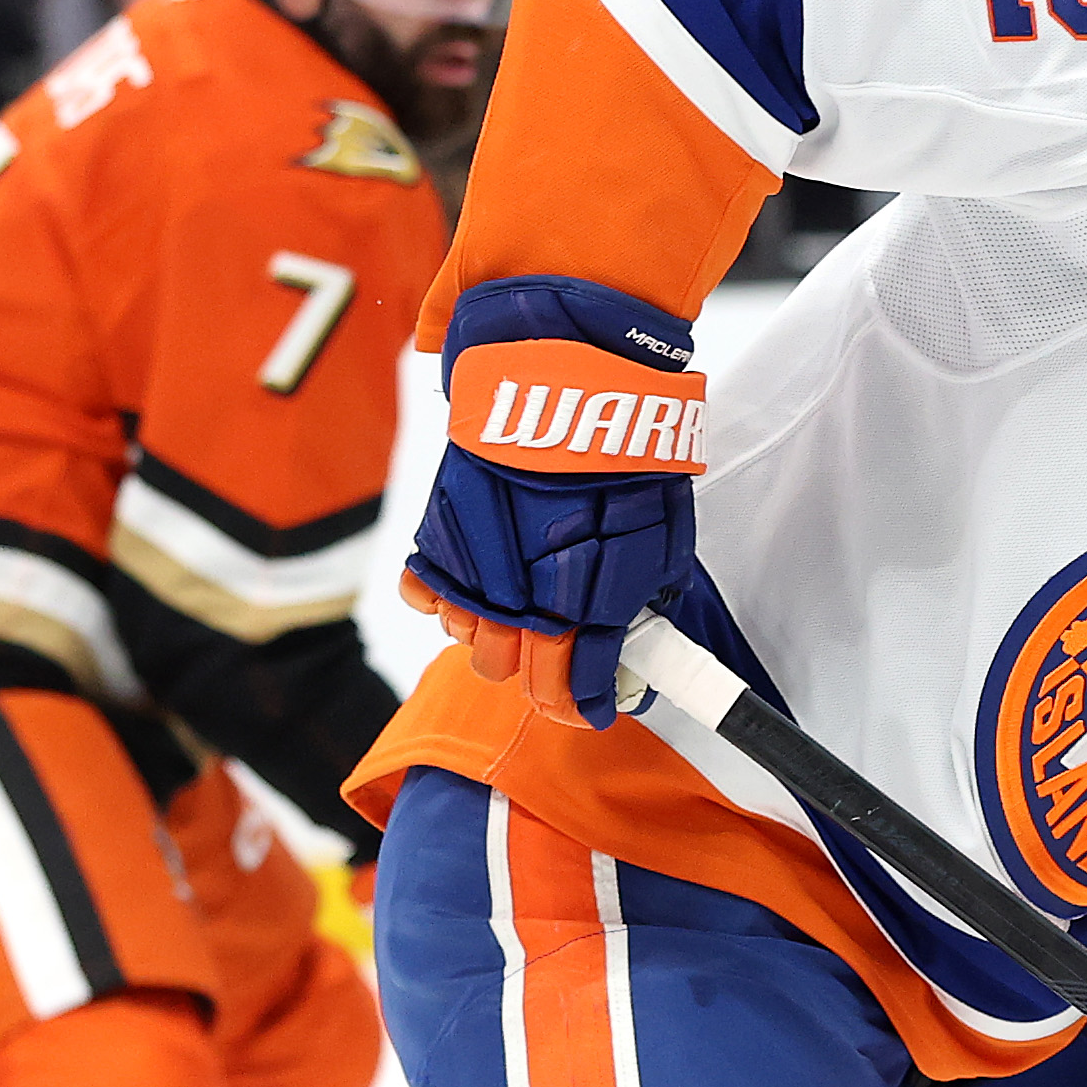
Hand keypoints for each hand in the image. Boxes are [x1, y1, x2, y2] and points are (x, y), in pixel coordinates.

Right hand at [407, 275, 708, 729]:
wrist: (566, 380)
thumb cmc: (624, 453)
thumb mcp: (663, 536)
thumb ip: (643, 597)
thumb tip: (635, 636)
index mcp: (584, 609)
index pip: (571, 693)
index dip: (583, 706)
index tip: (590, 704)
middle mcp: (521, 601)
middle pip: (510, 673)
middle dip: (538, 668)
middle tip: (560, 645)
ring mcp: (473, 569)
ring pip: (467, 640)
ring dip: (494, 631)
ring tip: (520, 601)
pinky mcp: (439, 534)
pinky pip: (424, 592)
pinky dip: (440, 596)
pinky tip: (468, 585)